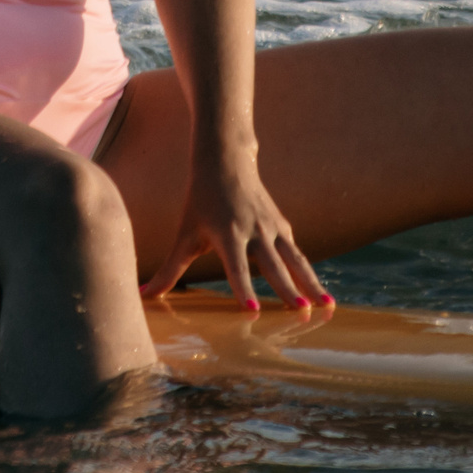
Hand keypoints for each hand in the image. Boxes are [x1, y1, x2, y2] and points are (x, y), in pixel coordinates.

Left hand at [143, 145, 330, 313]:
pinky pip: (296, 251)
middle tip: (302, 313)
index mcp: (227, 233)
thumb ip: (170, 269)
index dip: (243, 288)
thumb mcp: (184, 233)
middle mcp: (253, 230)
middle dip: (288, 290)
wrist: (226, 160)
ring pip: (295, 259)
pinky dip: (307, 271)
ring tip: (328, 307)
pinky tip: (317, 290)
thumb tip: (144, 295)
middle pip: (272, 266)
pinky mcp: (282, 224)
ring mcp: (271, 226)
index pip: (235, 266)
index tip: (252, 310)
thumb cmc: (200, 200)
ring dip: (311, 283)